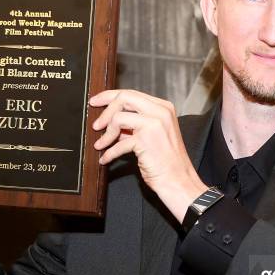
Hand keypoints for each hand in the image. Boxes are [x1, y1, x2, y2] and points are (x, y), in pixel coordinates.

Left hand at [90, 89, 207, 222]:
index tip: (96, 102)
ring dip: (106, 135)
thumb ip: (136, 124)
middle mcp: (160, 113)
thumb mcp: (153, 135)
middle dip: (105, 112)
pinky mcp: (145, 140)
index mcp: (164, 108)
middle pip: (124, 99)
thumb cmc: (167, 162)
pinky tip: (106, 159)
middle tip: (96, 125)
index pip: (132, 94)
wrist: (178, 180)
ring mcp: (154, 125)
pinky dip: (110, 152)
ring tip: (100, 145)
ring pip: (118, 118)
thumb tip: (112, 120)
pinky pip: (118, 142)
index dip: (109, 97)